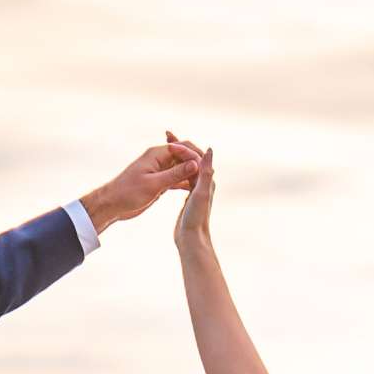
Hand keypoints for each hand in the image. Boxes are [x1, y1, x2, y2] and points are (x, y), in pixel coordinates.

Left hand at [80, 136, 201, 231]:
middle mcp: (160, 159)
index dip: (196, 155)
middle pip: (184, 155)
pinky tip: (194, 190)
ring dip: (192, 173)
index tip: (207, 168)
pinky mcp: (159, 182)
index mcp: (157, 154)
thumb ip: (175, 174)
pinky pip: (176, 178)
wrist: (112, 204)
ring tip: (206, 182)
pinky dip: (185, 182)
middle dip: (197, 162)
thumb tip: (195, 164)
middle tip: (210, 174)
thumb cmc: (128, 193)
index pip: (183, 147)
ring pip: (181, 167)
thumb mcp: (153, 184)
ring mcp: (160, 171)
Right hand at [170, 132, 213, 248]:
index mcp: (206, 179)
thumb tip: (209, 149)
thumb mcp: (200, 192)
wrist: (192, 240)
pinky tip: (165, 171)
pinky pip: (181, 178)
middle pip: (190, 158)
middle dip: (178, 146)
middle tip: (165, 134)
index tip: (168, 134)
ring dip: (176, 156)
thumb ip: (205, 171)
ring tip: (164, 147)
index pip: (194, 154)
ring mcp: (196, 190)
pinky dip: (174, 170)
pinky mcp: (189, 198)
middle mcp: (203, 183)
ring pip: (185, 167)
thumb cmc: (196, 218)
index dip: (181, 143)